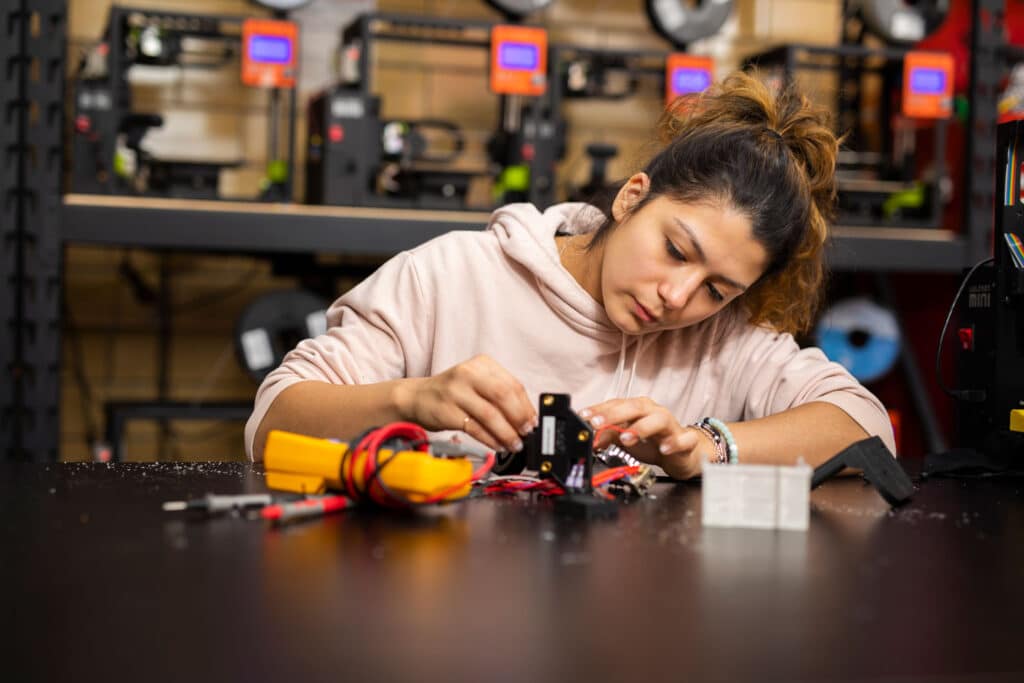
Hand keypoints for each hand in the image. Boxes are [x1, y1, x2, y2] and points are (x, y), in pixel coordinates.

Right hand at [396, 355, 536, 452]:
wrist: (417, 397)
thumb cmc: (453, 392)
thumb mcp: (477, 383)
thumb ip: (500, 395)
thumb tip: (526, 418)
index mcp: (482, 364)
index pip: (512, 384)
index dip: (526, 405)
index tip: (533, 421)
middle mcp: (468, 373)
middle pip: (503, 395)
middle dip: (519, 417)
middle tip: (527, 433)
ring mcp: (456, 391)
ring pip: (489, 414)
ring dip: (506, 433)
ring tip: (514, 444)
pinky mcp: (447, 411)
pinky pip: (475, 428)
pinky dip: (490, 439)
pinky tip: (498, 445)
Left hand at [580, 397, 713, 479]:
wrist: (683, 453)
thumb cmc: (653, 442)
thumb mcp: (626, 438)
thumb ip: (608, 435)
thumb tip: (591, 438)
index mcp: (637, 408)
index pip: (616, 404)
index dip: (599, 409)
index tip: (583, 416)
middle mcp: (653, 412)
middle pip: (634, 407)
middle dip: (614, 414)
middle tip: (598, 424)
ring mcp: (670, 425)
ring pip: (658, 420)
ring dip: (641, 428)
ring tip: (626, 438)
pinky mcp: (685, 440)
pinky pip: (682, 439)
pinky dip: (673, 443)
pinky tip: (663, 449)